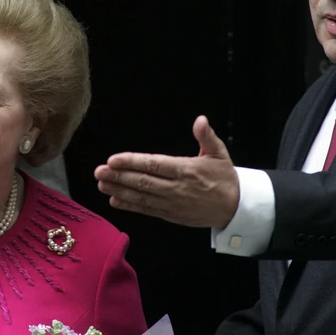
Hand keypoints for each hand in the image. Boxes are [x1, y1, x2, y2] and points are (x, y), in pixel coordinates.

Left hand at [94, 115, 239, 227]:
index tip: (114, 159)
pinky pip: (147, 210)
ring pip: (142, 197)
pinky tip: (115, 200)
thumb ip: (206, 136)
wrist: (236, 208)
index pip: (154, 165)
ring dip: (120, 190)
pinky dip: (130, 206)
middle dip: (119, 176)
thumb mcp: (219, 153)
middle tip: (99, 171)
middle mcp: (177, 188)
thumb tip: (200, 120)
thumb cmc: (225, 178)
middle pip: (143, 182)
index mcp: (186, 170)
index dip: (132, 162)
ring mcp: (173, 203)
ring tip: (102, 183)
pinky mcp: (171, 215)